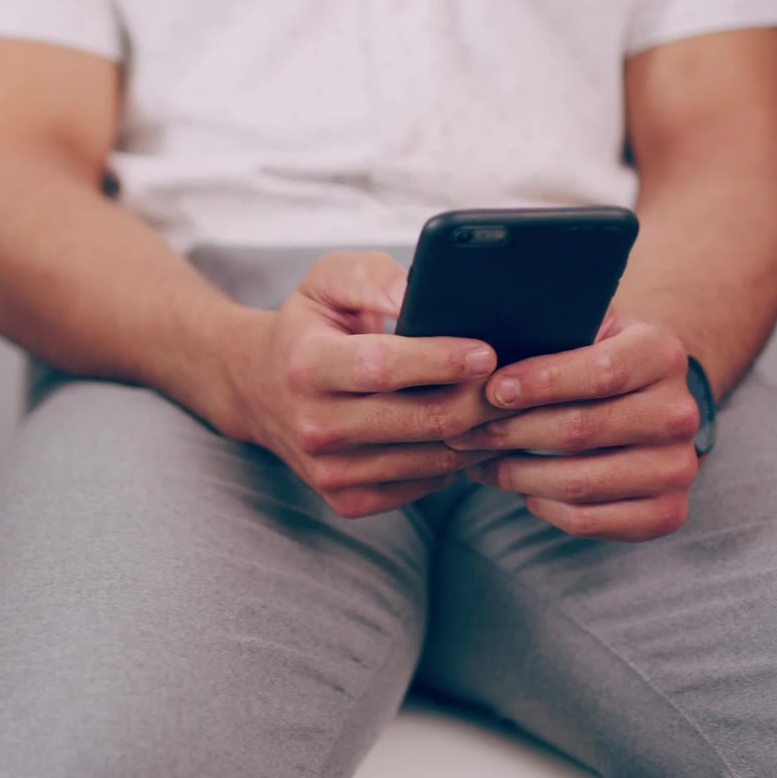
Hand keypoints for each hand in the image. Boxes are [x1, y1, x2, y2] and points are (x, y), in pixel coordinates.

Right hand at [222, 252, 510, 518]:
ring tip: (505, 404)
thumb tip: (421, 295)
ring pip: (432, 460)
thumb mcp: (326, 280)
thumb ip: (373, 276)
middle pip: (419, 420)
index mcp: (307, 365)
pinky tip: (469, 431)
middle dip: (479, 400)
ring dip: (479, 434)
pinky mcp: (348, 501)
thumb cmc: (310, 326)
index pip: (382, 368)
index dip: (440, 361)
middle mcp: (314, 425)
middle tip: (517, 380)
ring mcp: (329, 471)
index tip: (486, 352)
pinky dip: (456, 460)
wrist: (259, 389)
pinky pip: (424, 486)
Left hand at [446, 312, 699, 541]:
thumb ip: (546, 329)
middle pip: (581, 430)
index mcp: (662, 354)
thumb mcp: (582, 327)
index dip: (541, 382)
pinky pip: (589, 520)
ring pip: (579, 482)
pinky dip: (543, 505)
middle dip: (510, 431)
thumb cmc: (593, 358)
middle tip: (463, 431)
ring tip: (478, 460)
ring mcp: (679, 468)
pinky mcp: (668, 512)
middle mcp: (681, 413)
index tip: (492, 390)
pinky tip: (520, 487)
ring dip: (516, 474)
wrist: (647, 401)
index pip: (599, 372)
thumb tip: (478, 351)